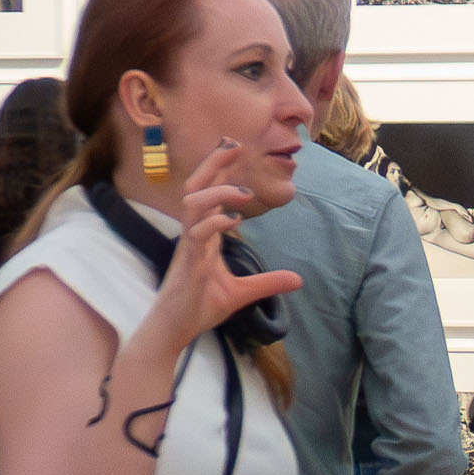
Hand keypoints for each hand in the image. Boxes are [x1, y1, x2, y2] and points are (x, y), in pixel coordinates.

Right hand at [138, 138, 302, 354]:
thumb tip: (298, 279)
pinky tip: (233, 221)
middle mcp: (193, 234)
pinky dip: (214, 224)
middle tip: (233, 143)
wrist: (175, 331)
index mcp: (203, 235)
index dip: (219, 170)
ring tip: (244, 192)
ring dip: (218, 193)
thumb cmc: (199, 308)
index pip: (209, 193)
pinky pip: (196, 235)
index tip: (235, 147)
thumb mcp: (242, 293)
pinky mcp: (186, 263)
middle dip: (213, 164)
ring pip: (193, 205)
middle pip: (196, 188)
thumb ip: (268, 282)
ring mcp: (188, 247)